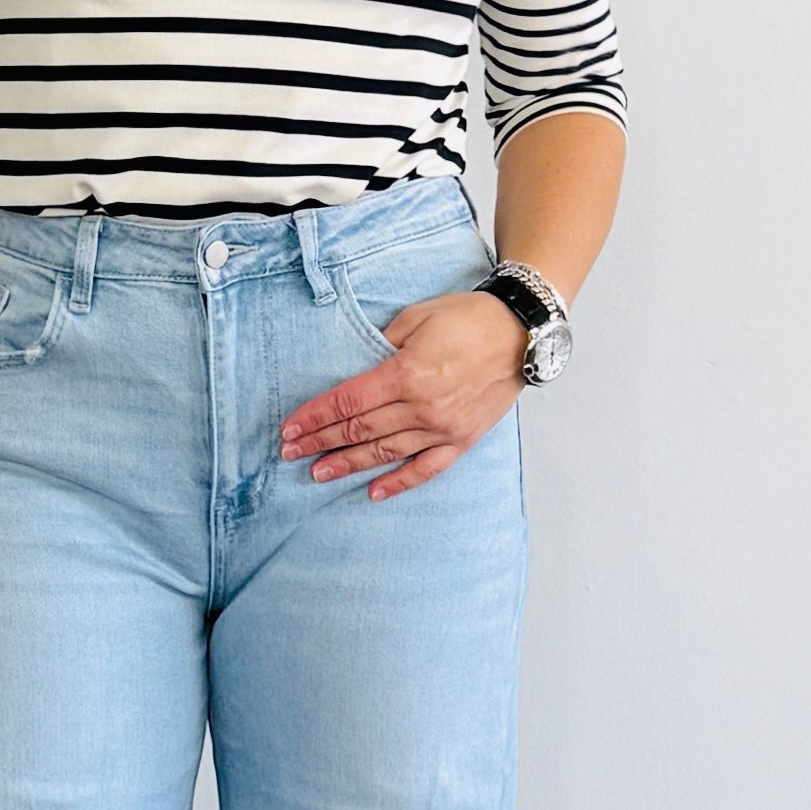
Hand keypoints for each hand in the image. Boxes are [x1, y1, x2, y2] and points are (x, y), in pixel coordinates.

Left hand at [278, 290, 526, 500]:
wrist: (520, 333)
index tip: (290, 429)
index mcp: (406, 373)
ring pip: (385, 452)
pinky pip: (425, 469)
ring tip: (317, 473)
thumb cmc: (467, 319)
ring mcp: (442, 428)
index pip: (348, 401)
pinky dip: (398, 482)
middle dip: (320, 441)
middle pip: (359, 430)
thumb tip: (354, 369)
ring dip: (348, 464)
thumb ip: (381, 345)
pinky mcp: (461, 440)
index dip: (315, 416)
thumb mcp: (415, 318)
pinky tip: (373, 492)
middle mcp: (422, 407)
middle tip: (291, 453)